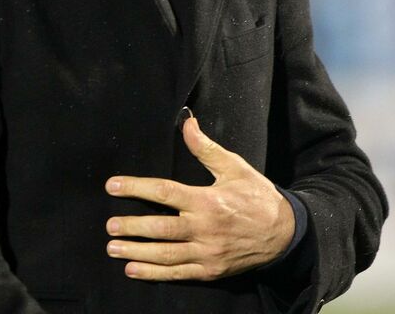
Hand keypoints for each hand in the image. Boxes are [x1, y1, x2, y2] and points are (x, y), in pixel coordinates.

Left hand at [104, 113, 294, 281]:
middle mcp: (205, 228)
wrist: (285, 232)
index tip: (113, 186)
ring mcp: (207, 252)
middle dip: (132, 227)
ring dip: (136, 252)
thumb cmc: (257, 196)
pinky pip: (177, 273)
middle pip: (160, 228)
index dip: (136, 188)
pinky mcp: (210, 270)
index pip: (164, 192)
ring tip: (112, 248)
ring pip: (165, 254)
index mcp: (207, 200)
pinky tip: (133, 269)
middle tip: (109, 225)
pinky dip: (153, 273)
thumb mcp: (234, 167)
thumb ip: (205, 148)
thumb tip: (187, 122)